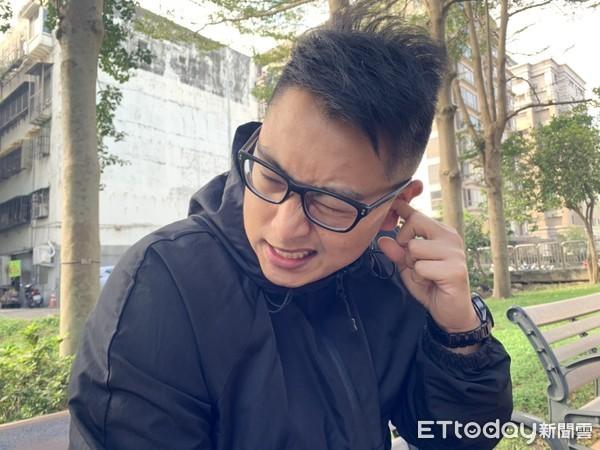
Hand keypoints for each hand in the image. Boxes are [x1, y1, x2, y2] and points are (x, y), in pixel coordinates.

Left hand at [378, 202, 479, 334]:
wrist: (451, 312)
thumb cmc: (430, 285)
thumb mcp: (408, 267)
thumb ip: (397, 253)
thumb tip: (382, 240)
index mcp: (441, 233)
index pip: (417, 215)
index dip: (402, 207)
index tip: (392, 200)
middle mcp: (450, 237)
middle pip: (414, 223)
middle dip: (405, 242)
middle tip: (414, 262)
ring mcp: (454, 251)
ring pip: (414, 247)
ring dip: (413, 265)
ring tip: (426, 275)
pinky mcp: (455, 268)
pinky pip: (421, 266)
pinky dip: (420, 278)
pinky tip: (433, 283)